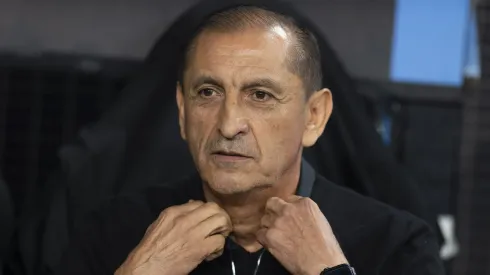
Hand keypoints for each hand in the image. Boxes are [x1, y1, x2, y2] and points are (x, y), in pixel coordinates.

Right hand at [115, 200, 231, 274]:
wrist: (146, 267)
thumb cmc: (151, 248)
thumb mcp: (159, 225)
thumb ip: (176, 215)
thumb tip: (192, 206)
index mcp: (174, 212)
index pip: (200, 203)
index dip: (206, 212)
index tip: (206, 222)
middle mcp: (185, 219)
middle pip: (214, 208)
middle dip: (220, 217)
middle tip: (219, 228)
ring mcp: (193, 233)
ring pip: (221, 221)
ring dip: (223, 229)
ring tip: (218, 238)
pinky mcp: (199, 248)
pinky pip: (220, 241)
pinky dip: (219, 248)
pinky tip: (212, 253)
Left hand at [256, 196, 347, 274]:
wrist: (321, 265)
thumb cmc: (325, 247)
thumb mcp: (319, 220)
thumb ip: (304, 212)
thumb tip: (294, 213)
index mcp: (305, 204)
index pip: (288, 198)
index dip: (286, 207)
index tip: (288, 215)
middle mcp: (289, 209)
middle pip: (272, 203)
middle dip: (273, 211)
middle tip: (277, 222)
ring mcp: (277, 222)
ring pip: (264, 219)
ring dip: (268, 226)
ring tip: (277, 236)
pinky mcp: (269, 236)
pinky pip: (259, 233)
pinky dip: (263, 238)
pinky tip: (272, 243)